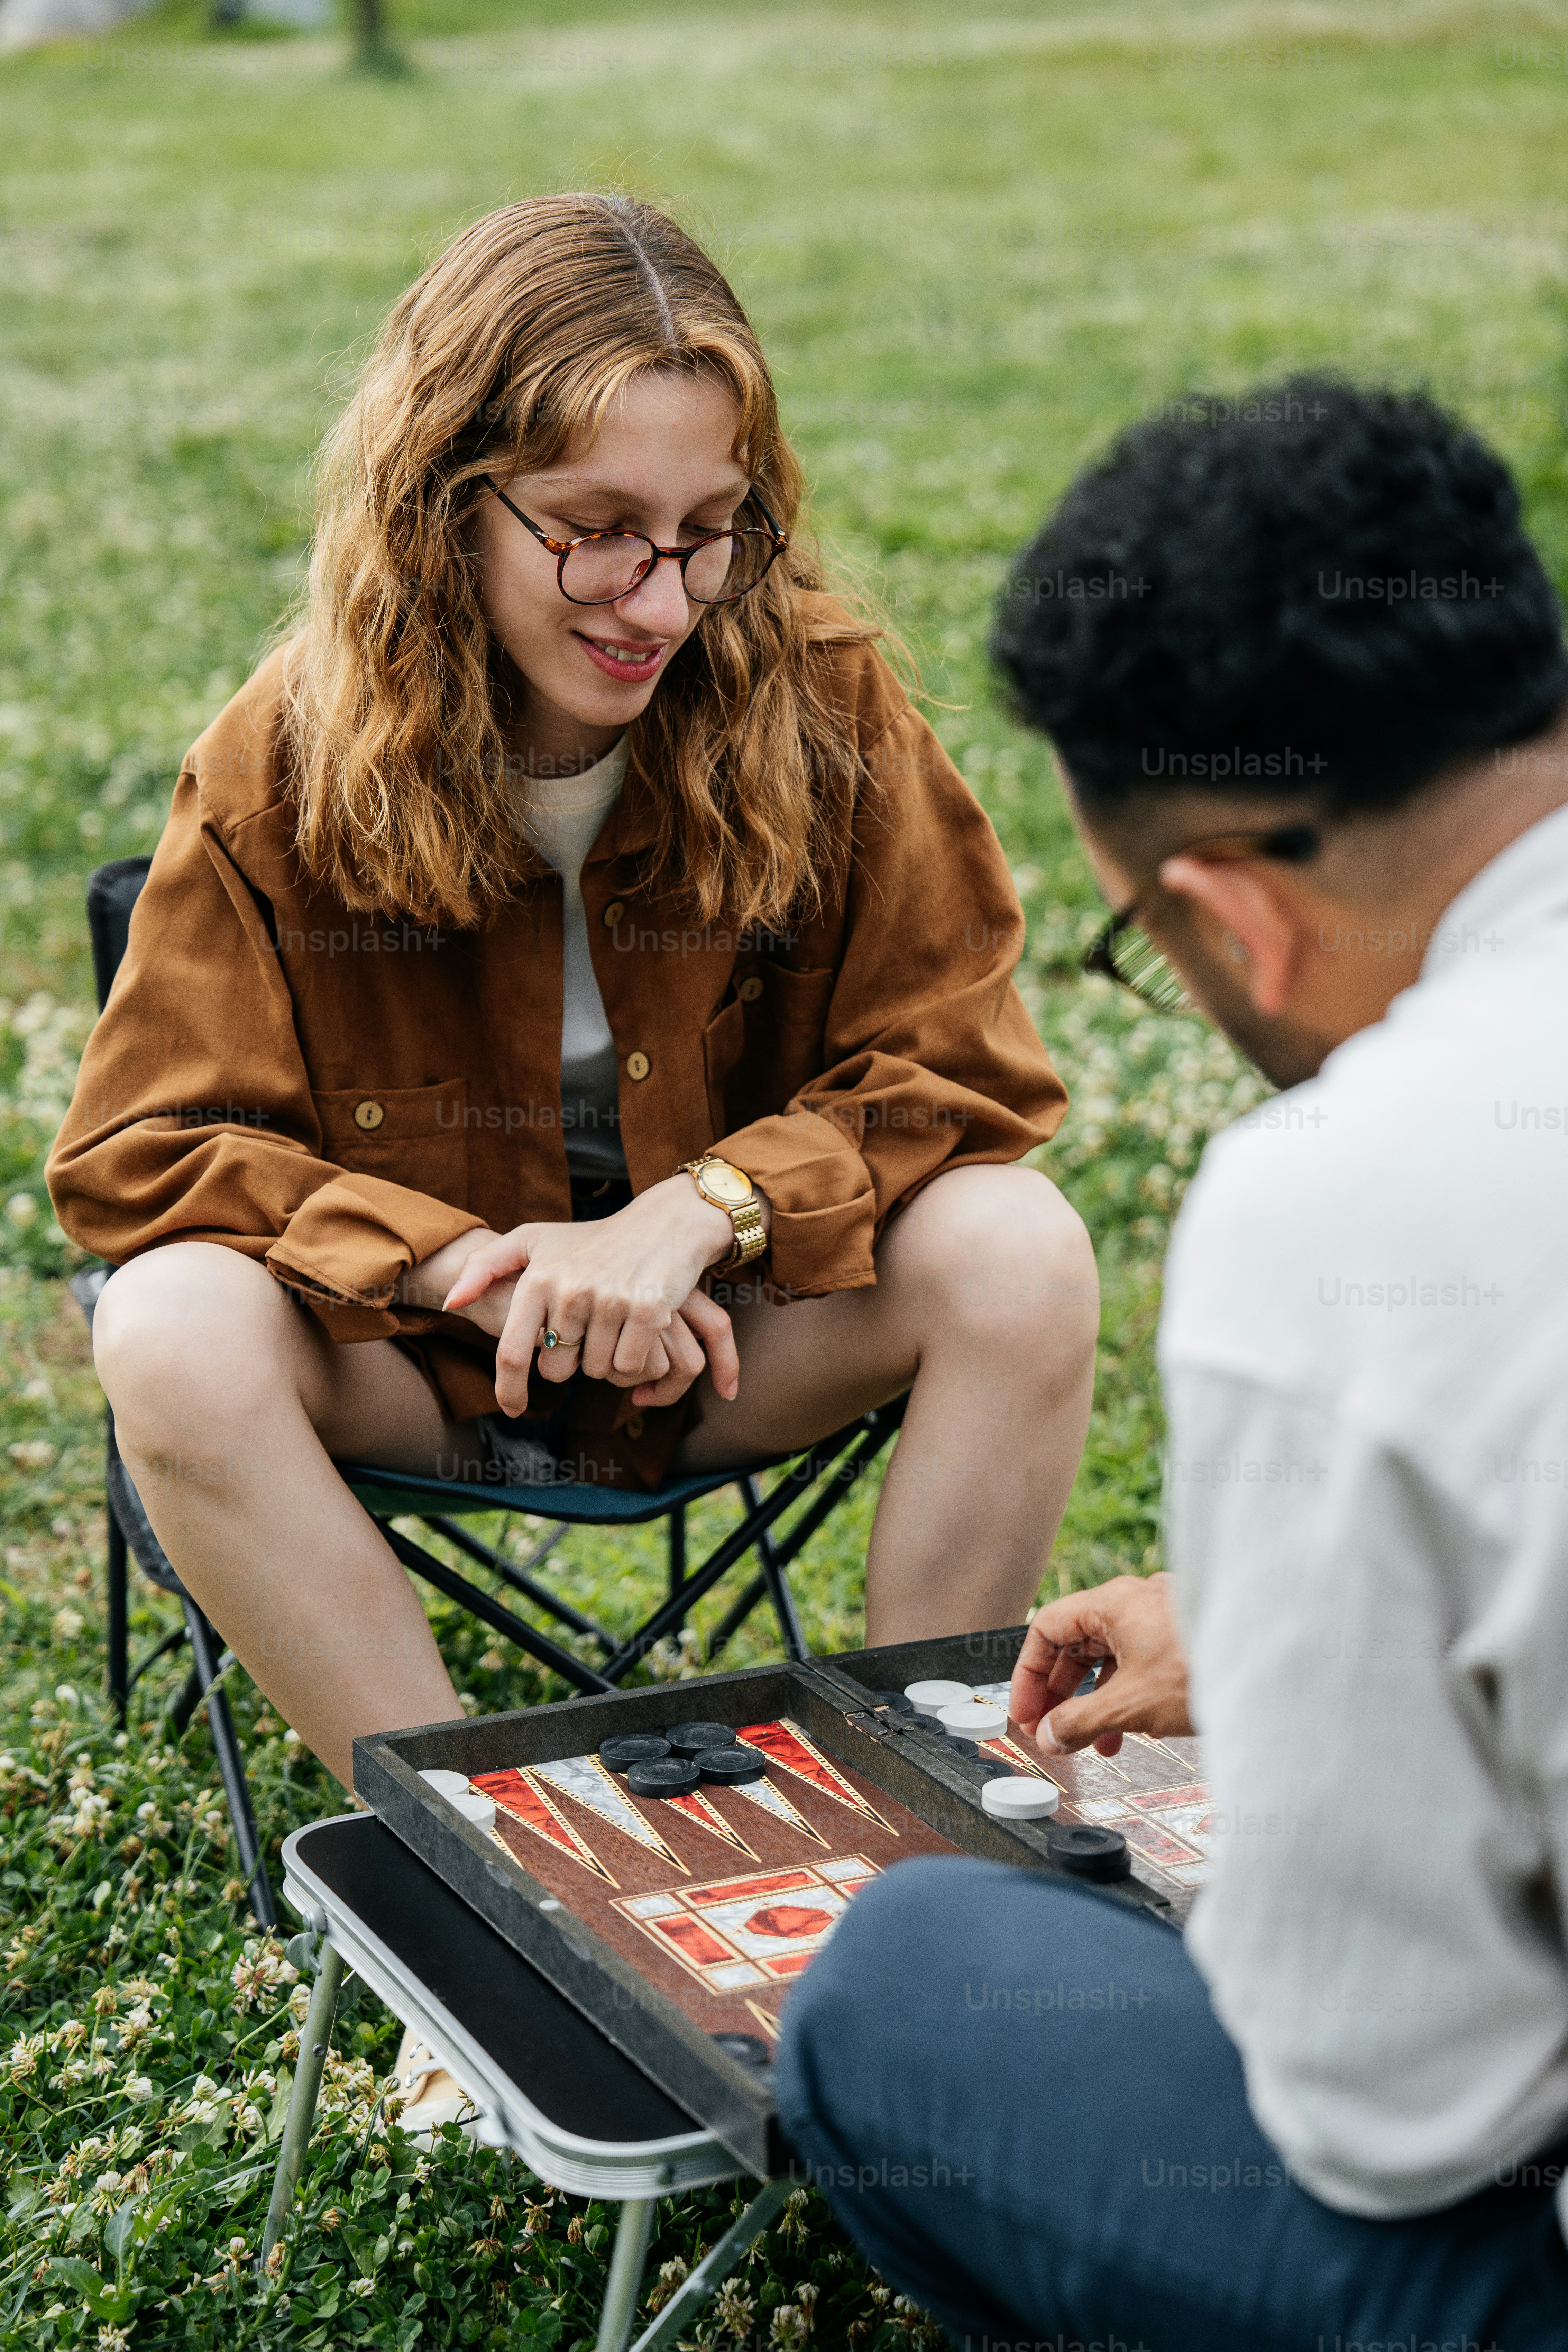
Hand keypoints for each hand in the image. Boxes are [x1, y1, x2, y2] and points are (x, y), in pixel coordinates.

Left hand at [441, 1175, 750, 1414]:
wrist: (664, 1224)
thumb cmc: (591, 1240)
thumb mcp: (534, 1240)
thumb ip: (485, 1267)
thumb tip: (451, 1303)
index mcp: (539, 1276)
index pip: (512, 1351)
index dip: (508, 1389)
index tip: (512, 1409)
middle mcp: (571, 1289)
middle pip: (556, 1370)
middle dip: (568, 1363)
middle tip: (584, 1334)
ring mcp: (611, 1301)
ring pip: (595, 1371)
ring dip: (602, 1360)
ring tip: (613, 1325)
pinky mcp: (648, 1311)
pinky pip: (628, 1366)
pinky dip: (631, 1360)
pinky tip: (636, 1331)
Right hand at [1009, 1574, 1192, 1756]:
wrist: (1272, 1671)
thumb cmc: (1205, 1672)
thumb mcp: (1130, 1705)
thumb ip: (1080, 1722)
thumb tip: (1049, 1738)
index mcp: (1113, 1603)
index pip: (1047, 1629)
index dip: (1028, 1674)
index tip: (1025, 1713)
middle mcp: (1135, 1603)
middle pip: (1076, 1643)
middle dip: (1059, 1692)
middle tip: (1047, 1729)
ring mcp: (1161, 1619)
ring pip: (1109, 1658)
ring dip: (1092, 1702)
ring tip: (1088, 1743)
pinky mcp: (1184, 1639)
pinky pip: (1138, 1664)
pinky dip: (1124, 1696)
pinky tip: (1127, 1733)